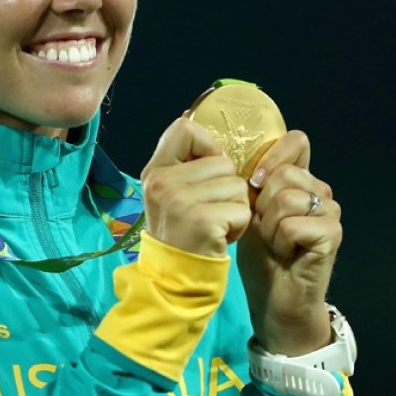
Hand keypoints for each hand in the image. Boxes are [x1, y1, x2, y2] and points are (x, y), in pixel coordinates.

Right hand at [141, 118, 251, 257]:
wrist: (173, 281)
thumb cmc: (182, 235)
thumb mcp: (171, 195)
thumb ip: (183, 164)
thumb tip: (192, 114)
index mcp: (154, 171)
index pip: (185, 128)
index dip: (207, 146)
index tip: (207, 171)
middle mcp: (162, 182)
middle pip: (223, 161)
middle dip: (227, 188)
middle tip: (210, 212)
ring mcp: (180, 201)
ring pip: (237, 185)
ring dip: (236, 208)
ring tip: (216, 226)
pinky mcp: (202, 220)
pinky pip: (242, 209)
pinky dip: (239, 226)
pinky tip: (221, 238)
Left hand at [236, 130, 342, 354]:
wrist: (274, 299)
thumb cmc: (262, 257)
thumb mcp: (251, 212)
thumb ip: (255, 183)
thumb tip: (245, 158)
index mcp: (302, 180)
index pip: (296, 142)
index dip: (270, 157)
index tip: (254, 183)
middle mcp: (321, 190)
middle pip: (283, 173)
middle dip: (262, 204)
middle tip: (266, 229)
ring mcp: (330, 212)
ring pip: (286, 198)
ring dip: (270, 226)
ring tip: (275, 243)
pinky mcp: (331, 234)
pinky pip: (292, 224)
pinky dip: (280, 241)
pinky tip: (286, 253)